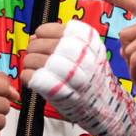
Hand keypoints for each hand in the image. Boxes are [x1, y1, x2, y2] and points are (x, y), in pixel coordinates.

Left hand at [25, 20, 135, 135]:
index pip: (50, 29)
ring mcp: (67, 72)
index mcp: (86, 40)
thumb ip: (63, 40)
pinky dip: (28, 77)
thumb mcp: (88, 51)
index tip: (44, 41)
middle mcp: (77, 54)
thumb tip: (34, 36)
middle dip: (33, 50)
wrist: (106, 106)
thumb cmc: (93, 78)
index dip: (42, 34)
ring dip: (29, 64)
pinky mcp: (56, 90)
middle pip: (37, 43)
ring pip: (31, 59)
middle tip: (38, 58)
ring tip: (38, 70)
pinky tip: (37, 80)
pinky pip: (29, 76)